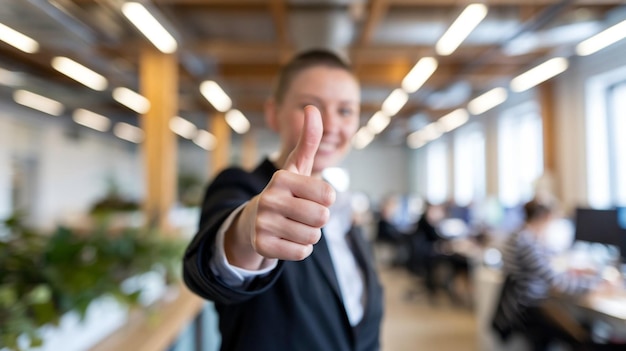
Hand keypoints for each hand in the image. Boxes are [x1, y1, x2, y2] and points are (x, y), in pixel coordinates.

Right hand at [225, 106, 335, 268]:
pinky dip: (300, 249)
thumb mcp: (297, 166)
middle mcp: (269, 199)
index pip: (328, 195)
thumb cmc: (285, 191)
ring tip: (293, 225)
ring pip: (312, 237)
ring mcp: (263, 223)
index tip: (309, 196)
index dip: (325, 199)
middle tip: (302, 214)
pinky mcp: (262, 246)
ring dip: (309, 234)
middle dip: (318, 219)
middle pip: (322, 218)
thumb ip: (309, 139)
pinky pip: (301, 252)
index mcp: (282, 178)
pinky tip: (287, 239)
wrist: (253, 221)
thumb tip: (313, 107)